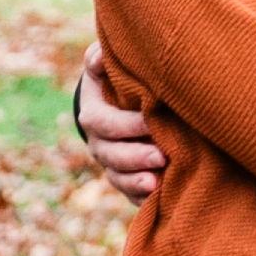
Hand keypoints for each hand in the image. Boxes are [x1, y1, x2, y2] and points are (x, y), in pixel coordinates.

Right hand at [74, 54, 166, 205]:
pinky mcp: (127, 180)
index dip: (125, 125)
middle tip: (161, 156)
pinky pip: (130, 195)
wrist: (121, 107)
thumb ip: (99, 59)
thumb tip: (99, 56)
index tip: (150, 121)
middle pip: (111, 155)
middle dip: (135, 156)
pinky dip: (142, 199)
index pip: (103, 123)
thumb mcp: (107, 67)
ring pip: (118, 178)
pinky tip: (158, 198)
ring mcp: (112, 165)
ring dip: (136, 182)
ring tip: (156, 183)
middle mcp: (100, 144)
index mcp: (94, 115)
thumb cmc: (117, 81)